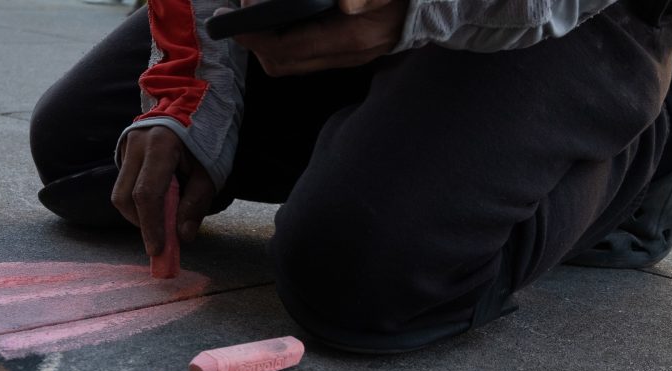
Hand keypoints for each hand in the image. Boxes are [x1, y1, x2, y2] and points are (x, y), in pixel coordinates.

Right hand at [112, 126, 215, 255]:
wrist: (194, 100)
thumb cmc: (207, 136)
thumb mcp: (210, 171)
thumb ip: (196, 204)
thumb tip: (182, 236)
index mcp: (160, 145)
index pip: (146, 195)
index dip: (151, 226)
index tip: (158, 250)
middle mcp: (136, 144)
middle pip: (125, 197)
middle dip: (142, 224)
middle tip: (162, 239)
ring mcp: (126, 145)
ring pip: (120, 193)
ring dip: (139, 213)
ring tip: (164, 216)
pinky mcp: (123, 150)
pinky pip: (124, 184)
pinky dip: (138, 200)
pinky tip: (159, 200)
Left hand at [229, 0, 407, 76]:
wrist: (440, 0)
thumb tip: (336, 4)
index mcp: (352, 37)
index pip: (288, 48)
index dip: (254, 36)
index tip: (231, 19)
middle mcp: (348, 53)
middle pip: (284, 63)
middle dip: (254, 43)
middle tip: (235, 16)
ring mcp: (350, 56)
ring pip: (292, 62)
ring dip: (267, 43)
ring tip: (251, 18)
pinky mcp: (351, 50)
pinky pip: (307, 54)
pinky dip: (286, 39)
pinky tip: (279, 18)